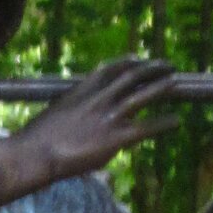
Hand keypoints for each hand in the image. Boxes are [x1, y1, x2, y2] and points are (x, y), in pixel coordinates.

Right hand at [19, 55, 173, 182]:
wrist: (36, 152)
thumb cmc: (38, 138)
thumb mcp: (55, 112)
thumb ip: (72, 107)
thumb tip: (78, 114)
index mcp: (83, 88)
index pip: (111, 68)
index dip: (129, 62)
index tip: (139, 59)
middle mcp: (99, 98)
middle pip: (132, 76)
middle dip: (152, 68)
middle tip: (167, 66)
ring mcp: (108, 117)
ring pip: (142, 95)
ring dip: (162, 87)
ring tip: (177, 82)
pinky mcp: (115, 138)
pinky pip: (146, 128)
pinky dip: (163, 123)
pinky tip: (176, 121)